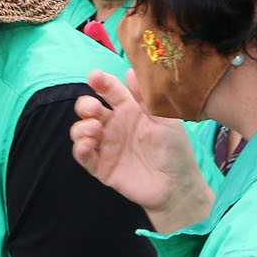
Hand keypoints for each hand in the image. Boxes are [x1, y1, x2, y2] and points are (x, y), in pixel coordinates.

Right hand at [71, 69, 211, 231]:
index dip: (100, 82)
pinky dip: (80, 147)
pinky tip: (89, 143)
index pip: (109, 91)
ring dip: (81, 127)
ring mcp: (106, 146)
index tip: (95, 77)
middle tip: (93, 108)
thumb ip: (146, 98)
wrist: (176, 185)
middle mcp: (114, 126)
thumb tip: (130, 71)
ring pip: (80, 130)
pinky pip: (82, 155)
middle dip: (85, 105)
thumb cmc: (175, 150)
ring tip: (95, 129)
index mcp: (129, 110)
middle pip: (88, 109)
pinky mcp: (101, 166)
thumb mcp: (164, 119)